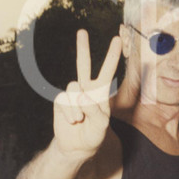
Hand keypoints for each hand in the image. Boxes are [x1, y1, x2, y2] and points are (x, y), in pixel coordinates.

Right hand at [52, 30, 120, 160]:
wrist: (75, 146)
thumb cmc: (93, 135)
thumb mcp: (101, 126)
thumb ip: (95, 111)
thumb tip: (82, 96)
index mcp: (100, 92)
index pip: (107, 71)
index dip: (111, 55)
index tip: (117, 38)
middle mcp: (86, 89)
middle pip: (83, 64)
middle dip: (82, 48)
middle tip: (81, 31)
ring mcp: (72, 94)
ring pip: (73, 87)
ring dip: (78, 106)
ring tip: (80, 120)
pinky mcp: (61, 100)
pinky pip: (64, 100)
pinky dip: (69, 112)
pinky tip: (73, 121)